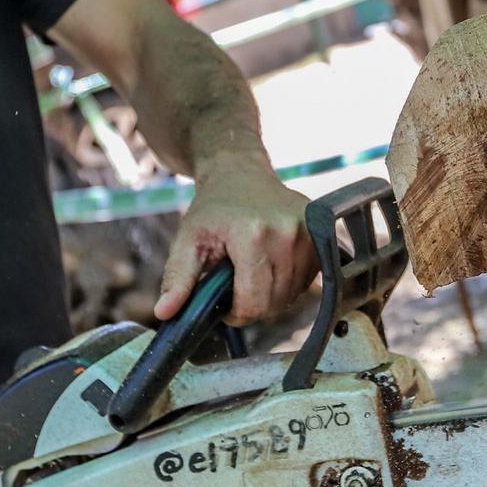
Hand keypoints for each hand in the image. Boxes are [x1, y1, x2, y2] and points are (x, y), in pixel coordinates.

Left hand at [155, 164, 314, 325]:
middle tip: (236, 285)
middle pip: (275, 303)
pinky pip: (309, 281)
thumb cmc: (213, 210)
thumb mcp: (187, 241)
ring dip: (272, 294)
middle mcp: (287, 233)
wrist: (240, 173)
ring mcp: (309, 232)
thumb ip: (178, 278)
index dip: (236, 313)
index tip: (225, 303)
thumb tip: (164, 312)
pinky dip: (290, 283)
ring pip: (293, 295)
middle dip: (253, 304)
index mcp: (253, 235)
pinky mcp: (321, 234)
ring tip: (253, 271)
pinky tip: (272, 265)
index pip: (254, 303)